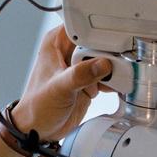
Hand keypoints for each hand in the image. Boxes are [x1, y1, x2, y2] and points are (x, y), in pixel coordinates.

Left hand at [10, 26, 114, 141]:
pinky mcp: (89, 80)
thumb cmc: (37, 106)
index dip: (98, 31)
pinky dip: (115, 80)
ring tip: (118, 77)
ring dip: (114, 68)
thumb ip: (80, 75)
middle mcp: (69, 51)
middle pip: (98, 42)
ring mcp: (80, 66)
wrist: (40, 129)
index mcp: (56, 43)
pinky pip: (108, 75)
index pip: (82, 27)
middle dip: (110, 53)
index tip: (113, 40)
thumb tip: (102, 64)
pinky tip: (118, 85)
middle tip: (117, 63)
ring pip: (106, 58)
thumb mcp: (58, 88)